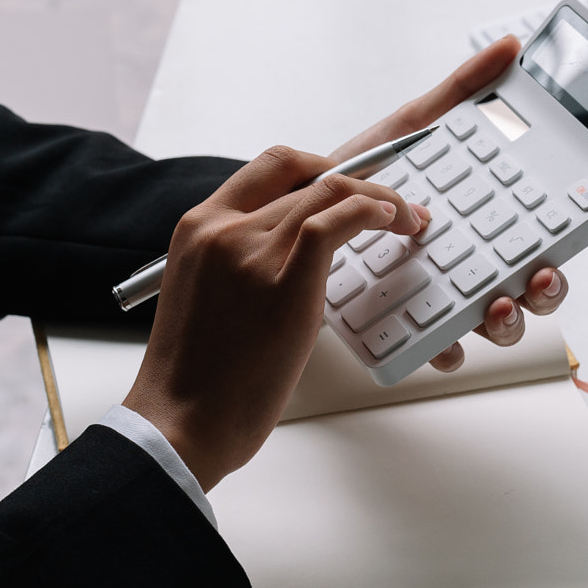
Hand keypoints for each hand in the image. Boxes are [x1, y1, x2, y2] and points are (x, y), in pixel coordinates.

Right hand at [123, 147, 426, 490]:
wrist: (180, 421)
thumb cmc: (196, 376)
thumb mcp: (204, 295)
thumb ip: (238, 263)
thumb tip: (293, 256)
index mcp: (198, 227)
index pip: (271, 168)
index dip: (321, 165)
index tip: (350, 182)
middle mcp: (222, 228)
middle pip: (307, 175)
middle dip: (361, 181)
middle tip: (391, 204)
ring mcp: (251, 252)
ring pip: (329, 190)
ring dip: (380, 197)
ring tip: (407, 220)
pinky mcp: (284, 283)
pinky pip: (335, 221)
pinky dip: (373, 210)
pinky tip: (391, 223)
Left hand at [331, 36, 570, 372]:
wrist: (285, 221)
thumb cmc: (352, 180)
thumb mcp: (406, 134)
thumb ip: (458, 96)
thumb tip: (507, 48)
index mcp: (479, 223)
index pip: (535, 242)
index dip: (555, 252)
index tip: (554, 253)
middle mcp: (464, 267)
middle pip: (524, 289)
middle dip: (542, 294)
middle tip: (535, 281)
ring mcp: (432, 300)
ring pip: (487, 324)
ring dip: (504, 324)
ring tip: (493, 308)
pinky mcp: (395, 328)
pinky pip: (429, 348)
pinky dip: (440, 349)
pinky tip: (437, 342)